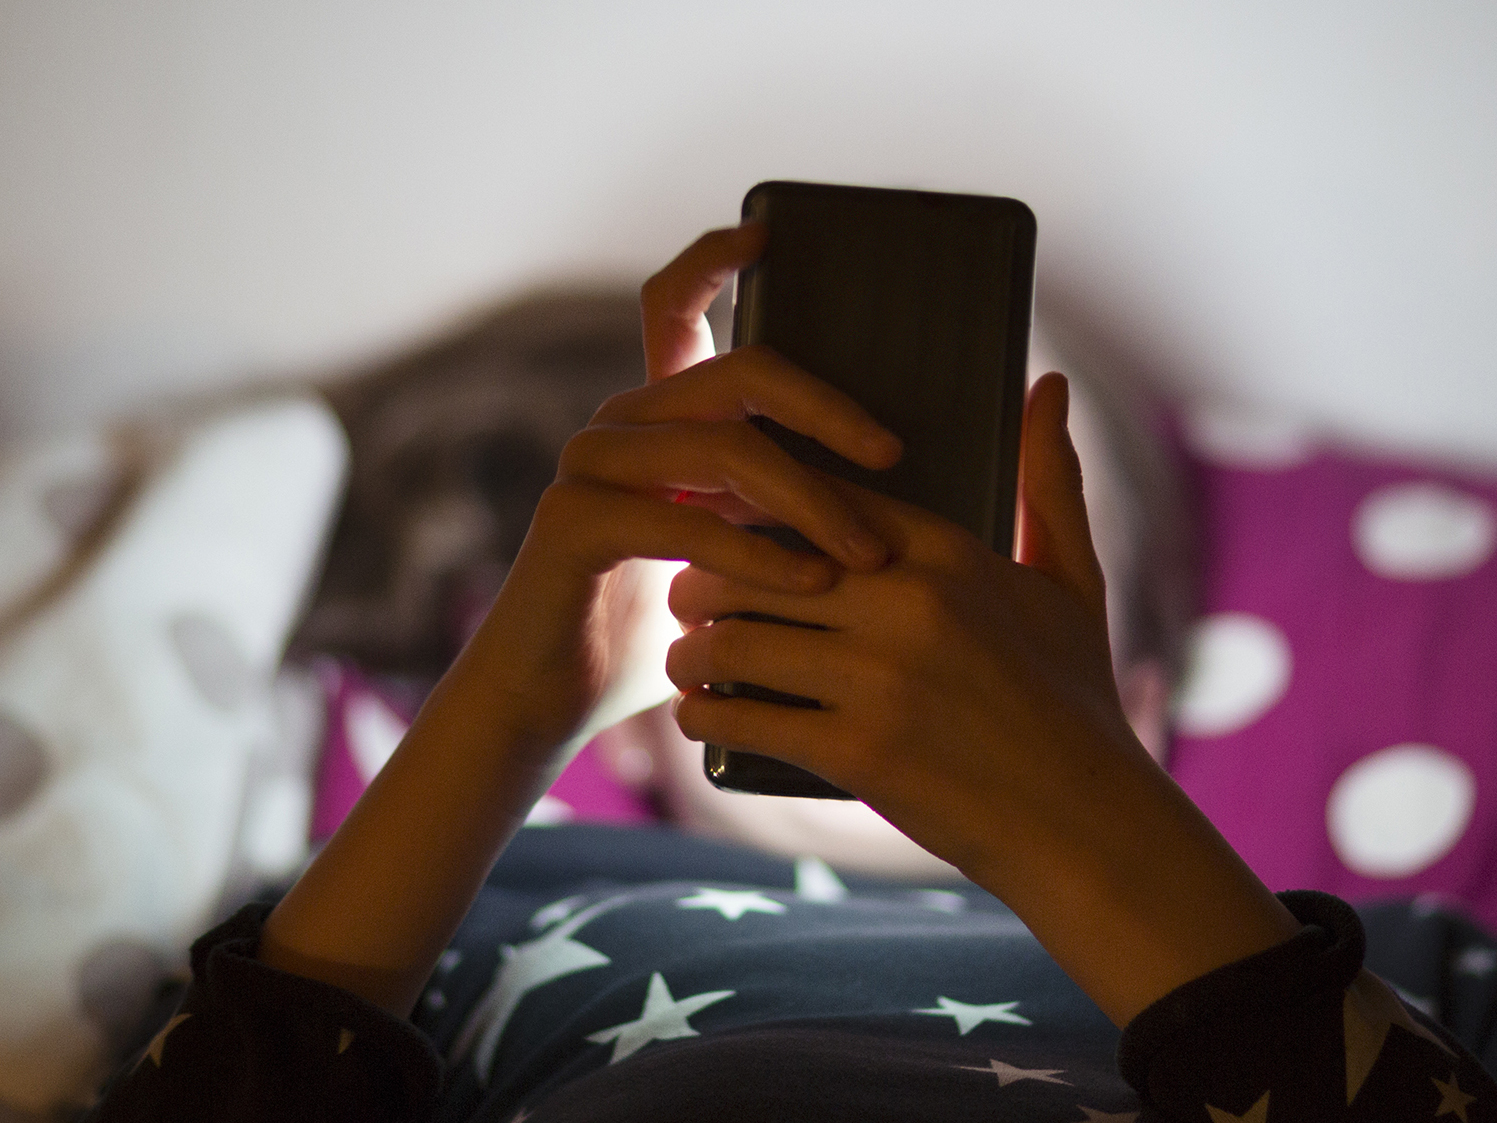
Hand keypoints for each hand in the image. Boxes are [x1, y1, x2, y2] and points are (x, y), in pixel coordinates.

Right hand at [462, 222, 901, 762]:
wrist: (554, 698)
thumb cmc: (656, 630)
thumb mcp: (728, 555)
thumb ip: (771, 509)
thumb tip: (878, 487)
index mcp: (657, 421)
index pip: (673, 309)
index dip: (713, 260)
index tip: (768, 233)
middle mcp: (620, 426)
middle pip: (739, 374)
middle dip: (829, 411)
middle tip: (894, 456)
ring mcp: (590, 467)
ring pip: (726, 448)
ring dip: (812, 500)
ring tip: (870, 554)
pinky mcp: (574, 521)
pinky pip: (686, 521)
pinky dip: (758, 553)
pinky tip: (810, 581)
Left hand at [665, 372, 1300, 1025]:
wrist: (1087, 823)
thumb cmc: (1077, 700)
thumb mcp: (1073, 581)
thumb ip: (1049, 480)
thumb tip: (1051, 382)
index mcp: (948, 554)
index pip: (815, 499)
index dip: (754, 510)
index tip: (723, 524)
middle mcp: (908, 604)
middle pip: (754, 564)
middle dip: (704, 580)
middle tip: (686, 596)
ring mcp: (881, 678)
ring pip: (735, 639)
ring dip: (693, 651)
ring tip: (685, 658)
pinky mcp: (859, 751)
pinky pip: (744, 716)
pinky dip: (704, 715)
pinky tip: (696, 714)